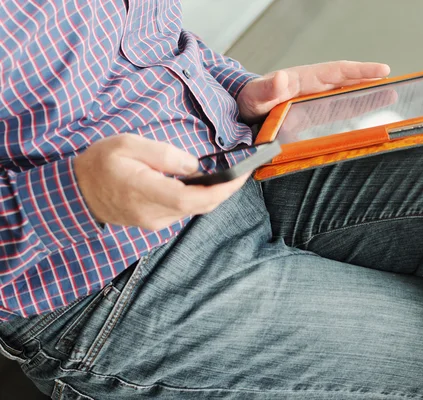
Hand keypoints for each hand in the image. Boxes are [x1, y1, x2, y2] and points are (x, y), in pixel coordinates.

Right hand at [74, 134, 248, 229]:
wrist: (78, 192)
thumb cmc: (101, 163)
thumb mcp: (128, 144)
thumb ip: (163, 154)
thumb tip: (194, 166)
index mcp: (144, 191)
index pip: (191, 198)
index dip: (220, 190)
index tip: (240, 176)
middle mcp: (152, 213)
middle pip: (199, 207)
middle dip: (226, 191)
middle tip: (244, 172)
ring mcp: (154, 222)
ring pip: (194, 211)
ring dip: (214, 195)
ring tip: (231, 176)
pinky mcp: (155, 223)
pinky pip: (184, 212)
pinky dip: (200, 199)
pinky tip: (207, 184)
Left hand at [237, 61, 390, 122]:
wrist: (242, 112)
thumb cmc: (248, 100)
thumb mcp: (256, 95)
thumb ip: (268, 89)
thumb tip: (281, 79)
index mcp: (304, 79)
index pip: (337, 71)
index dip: (360, 71)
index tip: (382, 71)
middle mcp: (313, 88)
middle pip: (347, 82)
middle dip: (370, 83)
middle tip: (395, 87)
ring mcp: (313, 101)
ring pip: (345, 97)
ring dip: (365, 98)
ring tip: (389, 98)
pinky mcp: (311, 114)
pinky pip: (336, 111)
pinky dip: (352, 111)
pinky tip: (364, 116)